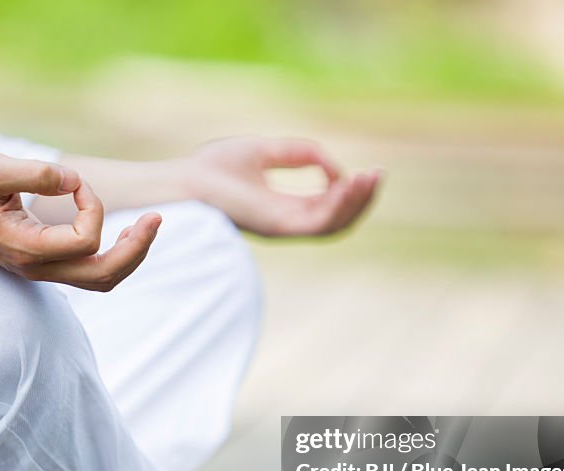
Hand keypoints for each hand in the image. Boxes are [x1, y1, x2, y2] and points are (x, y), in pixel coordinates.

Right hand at [0, 153, 159, 290]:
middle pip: (104, 276)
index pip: (84, 240)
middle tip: (156, 219)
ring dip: (130, 255)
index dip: (93, 206)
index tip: (73, 179)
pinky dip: (115, 255)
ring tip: (148, 227)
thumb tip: (73, 181)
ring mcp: (44, 271)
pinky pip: (92, 272)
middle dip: (136, 248)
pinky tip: (125, 233)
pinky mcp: (48, 264)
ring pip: (102, 280)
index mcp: (26, 247)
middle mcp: (38, 267)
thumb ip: (32, 172)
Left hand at [187, 137, 380, 236]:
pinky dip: (338, 206)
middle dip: (360, 198)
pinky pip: (317, 224)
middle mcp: (284, 221)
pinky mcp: (277, 227)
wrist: (185, 181)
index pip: (325, 205)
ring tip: (372, 179)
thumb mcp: (265, 150)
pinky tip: (350, 184)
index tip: (365, 170)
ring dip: (355, 203)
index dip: (349, 189)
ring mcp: (281, 227)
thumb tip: (333, 166)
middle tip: (378, 175)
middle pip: (335, 218)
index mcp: (281, 206)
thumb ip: (300, 153)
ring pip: (332, 225)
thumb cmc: (214, 168)